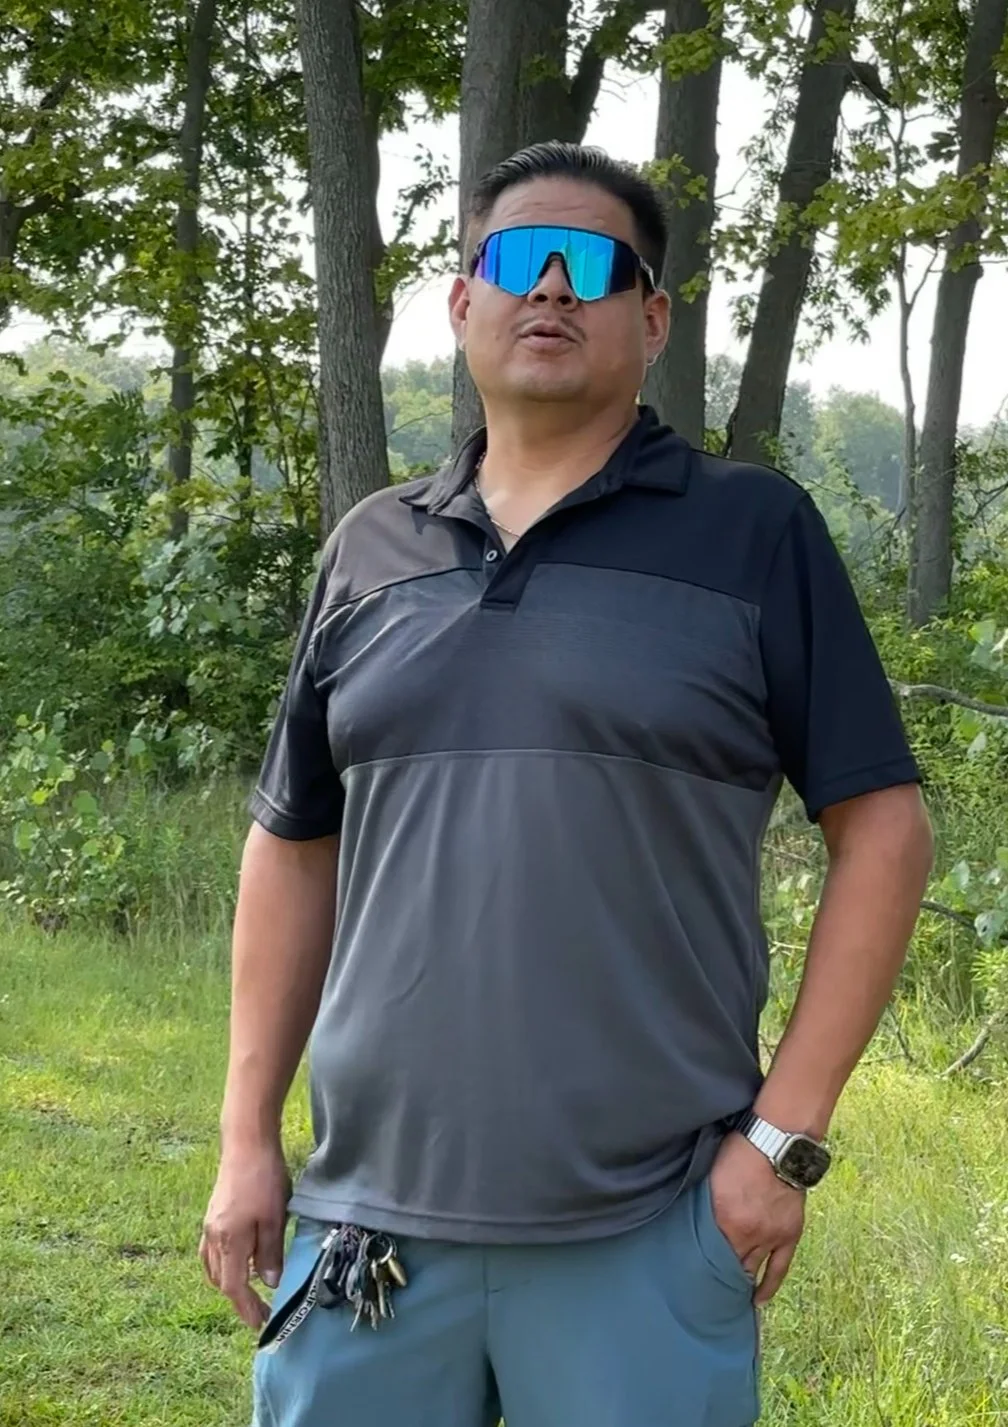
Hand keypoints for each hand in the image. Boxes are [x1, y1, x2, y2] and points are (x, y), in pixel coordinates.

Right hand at [200, 1139, 291, 1328]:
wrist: (246, 1142)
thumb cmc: (264, 1178)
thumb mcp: (274, 1218)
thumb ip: (270, 1254)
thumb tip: (268, 1284)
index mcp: (228, 1241)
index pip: (234, 1287)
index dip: (247, 1308)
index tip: (260, 1324)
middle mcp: (212, 1237)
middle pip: (221, 1280)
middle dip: (238, 1299)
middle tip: (259, 1311)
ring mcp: (209, 1225)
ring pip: (213, 1267)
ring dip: (229, 1283)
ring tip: (249, 1292)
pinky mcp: (212, 1214)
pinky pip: (211, 1252)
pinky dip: (222, 1265)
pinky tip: (236, 1262)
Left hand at [709, 1131, 804, 1304]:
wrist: (778, 1142)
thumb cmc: (740, 1151)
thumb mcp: (712, 1176)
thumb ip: (704, 1203)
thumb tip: (693, 1221)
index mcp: (723, 1216)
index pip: (706, 1252)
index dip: (699, 1266)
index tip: (689, 1279)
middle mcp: (746, 1231)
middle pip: (729, 1264)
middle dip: (718, 1278)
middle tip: (705, 1293)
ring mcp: (770, 1235)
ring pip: (753, 1268)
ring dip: (740, 1282)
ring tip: (728, 1297)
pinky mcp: (789, 1234)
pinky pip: (779, 1268)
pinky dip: (769, 1286)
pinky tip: (758, 1299)